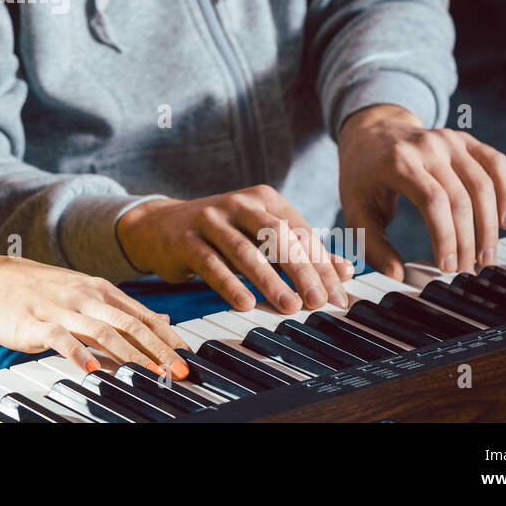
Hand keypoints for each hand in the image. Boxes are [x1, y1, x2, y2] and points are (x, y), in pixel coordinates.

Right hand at [0, 255, 190, 377]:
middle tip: (179, 370)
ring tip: (150, 374)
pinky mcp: (37, 325)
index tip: (188, 357)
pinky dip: (79, 355)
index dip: (166, 336)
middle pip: (129, 324)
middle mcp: (84, 297)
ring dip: (130, 356)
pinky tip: (92, 370)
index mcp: (97, 289)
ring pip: (103, 332)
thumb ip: (120, 310)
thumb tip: (161, 322)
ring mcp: (60, 310)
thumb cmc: (36, 290)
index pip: (140, 314)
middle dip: (158, 349)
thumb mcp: (82, 293)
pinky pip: (61, 341)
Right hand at [115, 185, 354, 314]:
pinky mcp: (187, 239)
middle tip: (318, 301)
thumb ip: (302, 252)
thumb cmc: (220, 236)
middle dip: (302, 270)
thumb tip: (345, 272)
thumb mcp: (261, 238)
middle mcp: (239, 202)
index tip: (338, 296)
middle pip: (278, 236)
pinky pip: (212, 264)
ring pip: (246, 250)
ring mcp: (211, 219)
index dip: (322, 265)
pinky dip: (230, 284)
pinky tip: (246, 304)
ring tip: (289, 306)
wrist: (160, 227)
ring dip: (270, 280)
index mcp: (264, 199)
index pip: (301, 232)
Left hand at [338, 104, 505, 279]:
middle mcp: (427, 146)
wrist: (370, 132)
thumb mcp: (354, 208)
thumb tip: (397, 274)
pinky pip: (496, 164)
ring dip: (490, 225)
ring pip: (484, 184)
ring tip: (486, 257)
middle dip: (469, 240)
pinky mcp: (464, 140)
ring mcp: (449, 140)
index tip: (448, 267)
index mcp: (398, 162)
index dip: (446, 237)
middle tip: (469, 269)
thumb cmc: (363, 175)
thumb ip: (372, 244)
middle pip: (461, 198)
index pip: (433, 202)